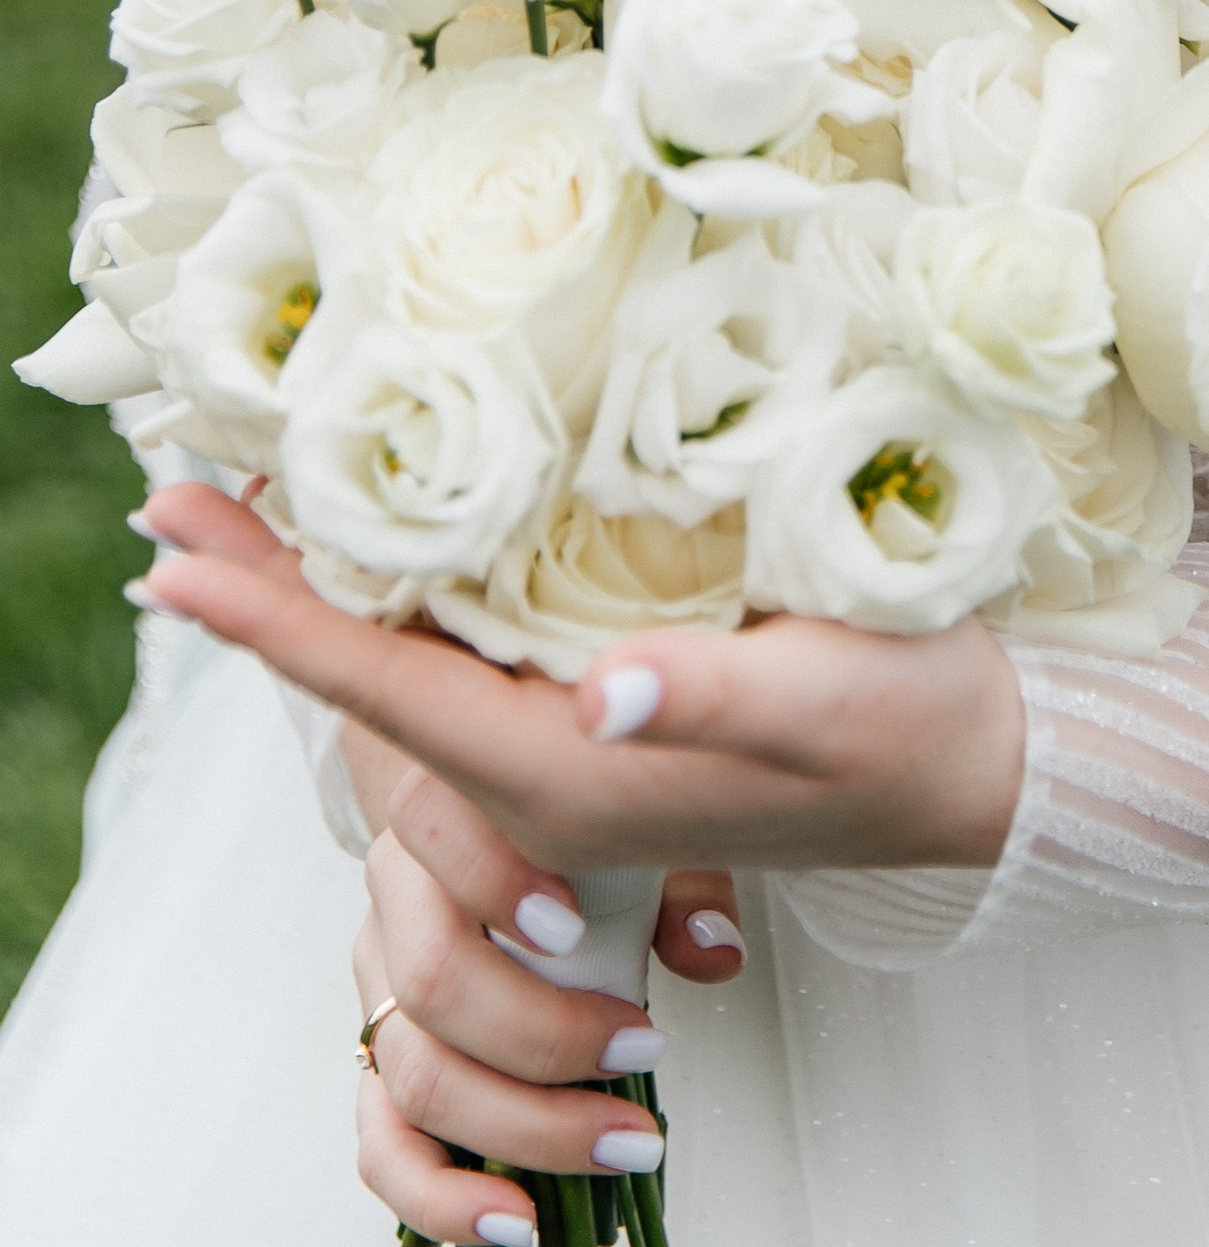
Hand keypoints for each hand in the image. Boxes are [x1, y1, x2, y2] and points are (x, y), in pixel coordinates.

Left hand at [131, 481, 1025, 874]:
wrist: (975, 770)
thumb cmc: (906, 730)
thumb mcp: (823, 699)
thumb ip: (708, 695)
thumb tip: (600, 687)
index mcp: (574, 773)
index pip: (391, 690)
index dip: (280, 621)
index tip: (177, 564)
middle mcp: (547, 769)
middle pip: (372, 672)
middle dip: (266, 588)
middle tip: (169, 498)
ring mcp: (571, 744)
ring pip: (410, 659)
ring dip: (320, 582)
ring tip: (244, 499)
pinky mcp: (604, 707)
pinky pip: (463, 650)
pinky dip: (396, 586)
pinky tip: (381, 532)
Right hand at [350, 766, 741, 1245]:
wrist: (490, 836)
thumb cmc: (571, 834)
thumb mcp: (634, 826)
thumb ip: (680, 874)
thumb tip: (714, 949)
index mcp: (443, 817)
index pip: (437, 832)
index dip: (496, 882)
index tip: (572, 929)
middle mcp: (398, 906)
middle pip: (435, 983)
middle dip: (545, 1037)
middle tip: (642, 1055)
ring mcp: (382, 992)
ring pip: (415, 1076)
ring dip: (522, 1127)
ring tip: (616, 1145)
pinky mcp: (383, 1067)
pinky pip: (384, 1146)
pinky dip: (444, 1197)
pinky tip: (517, 1218)